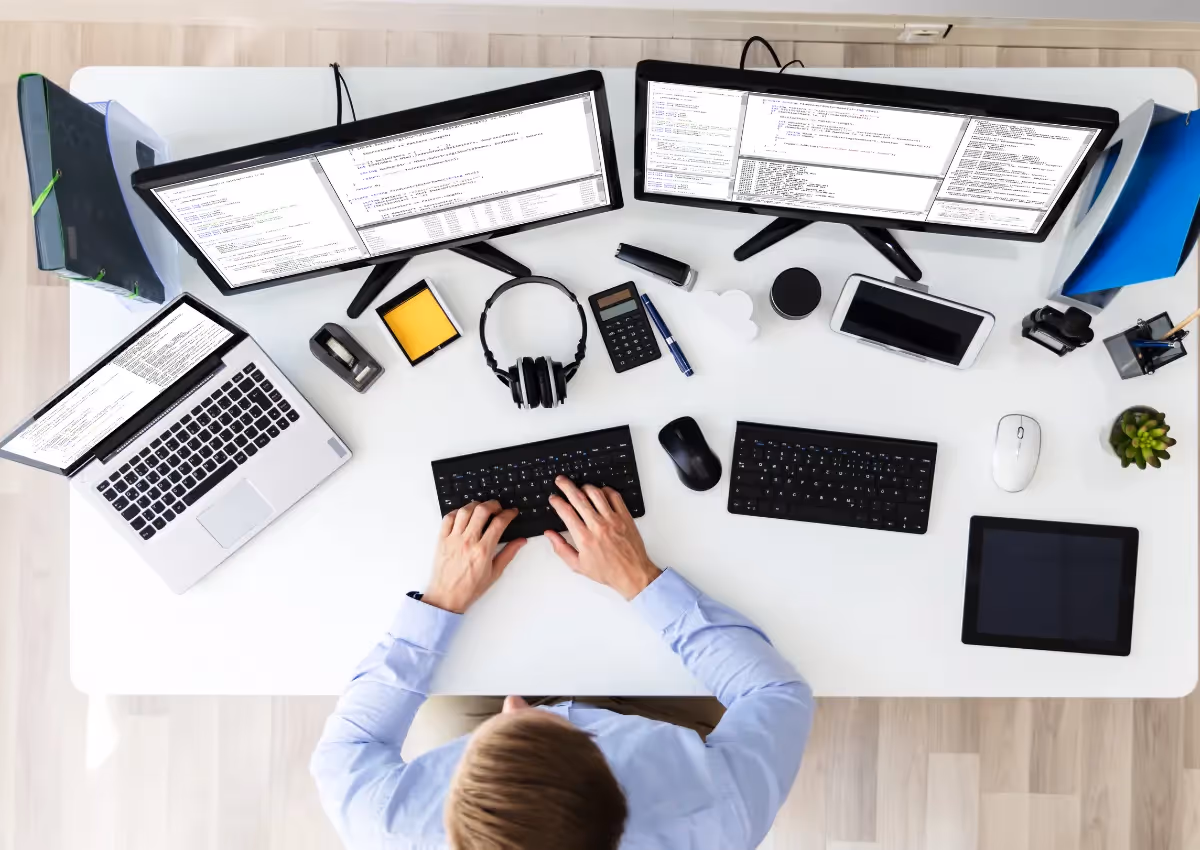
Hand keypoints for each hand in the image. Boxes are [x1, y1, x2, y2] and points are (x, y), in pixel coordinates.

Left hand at [424, 500, 526, 613]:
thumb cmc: (470, 588)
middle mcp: (467, 542)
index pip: (499, 523)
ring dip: (476, 505)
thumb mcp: (494, 573)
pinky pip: (448, 518)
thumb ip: (508, 554)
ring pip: (465, 511)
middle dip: (493, 504)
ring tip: (482, 509)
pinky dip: (457, 512)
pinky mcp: (442, 539)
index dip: (508, 514)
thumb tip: (521, 541)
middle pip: (482, 511)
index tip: (512, 512)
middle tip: (498, 507)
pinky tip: (463, 515)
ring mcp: (453, 539)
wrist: (446, 597)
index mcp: (483, 551)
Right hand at [546, 476, 660, 599]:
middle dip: (566, 486)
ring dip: (585, 487)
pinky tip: (600, 492)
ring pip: (596, 494)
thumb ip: (561, 548)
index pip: (566, 512)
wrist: (632, 573)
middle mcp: (598, 526)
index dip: (557, 502)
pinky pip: (614, 496)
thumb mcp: (578, 565)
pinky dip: (605, 490)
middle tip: (560, 480)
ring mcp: (613, 519)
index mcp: (584, 538)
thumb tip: (550, 534)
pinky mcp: (625, 517)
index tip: (554, 498)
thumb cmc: (607, 571)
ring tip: (579, 487)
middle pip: (578, 498)